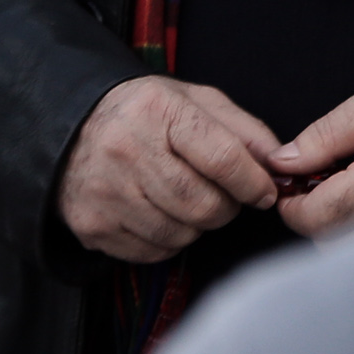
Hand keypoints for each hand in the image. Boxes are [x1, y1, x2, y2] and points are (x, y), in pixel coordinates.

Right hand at [54, 75, 283, 262]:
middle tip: (228, 199)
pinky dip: (170, 242)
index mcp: (160, 112)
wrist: (74, 129)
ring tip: (193, 203)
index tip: (266, 192)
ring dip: (199, 226)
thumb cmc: (148, 114)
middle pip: (201, 203)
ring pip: (178, 232)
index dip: (253, 182)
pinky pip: (150, 251)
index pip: (223, 158)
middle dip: (227, 208)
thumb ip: (243, 129)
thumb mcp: (197, 101)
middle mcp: (126, 152)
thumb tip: (279, 163)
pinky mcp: (91, 225)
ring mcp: (105, 192)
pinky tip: (166, 217)